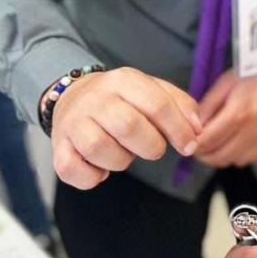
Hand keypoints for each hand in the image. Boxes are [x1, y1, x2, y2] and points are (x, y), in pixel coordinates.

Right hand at [51, 67, 201, 189]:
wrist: (73, 96)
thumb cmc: (123, 100)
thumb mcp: (152, 90)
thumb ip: (180, 105)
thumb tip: (197, 130)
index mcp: (124, 80)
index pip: (158, 104)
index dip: (179, 129)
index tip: (190, 145)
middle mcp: (96, 98)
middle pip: (129, 127)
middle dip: (151, 146)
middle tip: (153, 148)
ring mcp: (73, 122)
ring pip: (100, 149)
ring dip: (121, 161)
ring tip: (123, 153)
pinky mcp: (58, 146)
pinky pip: (72, 169)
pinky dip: (91, 177)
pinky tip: (101, 170)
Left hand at [194, 50, 256, 167]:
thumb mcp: (226, 82)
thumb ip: (208, 106)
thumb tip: (194, 127)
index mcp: (239, 113)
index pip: (208, 141)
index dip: (193, 145)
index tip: (188, 142)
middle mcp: (253, 131)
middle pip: (219, 157)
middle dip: (204, 154)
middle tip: (199, 145)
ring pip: (234, 161)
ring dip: (221, 156)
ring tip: (217, 143)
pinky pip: (251, 160)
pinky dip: (240, 156)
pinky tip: (236, 143)